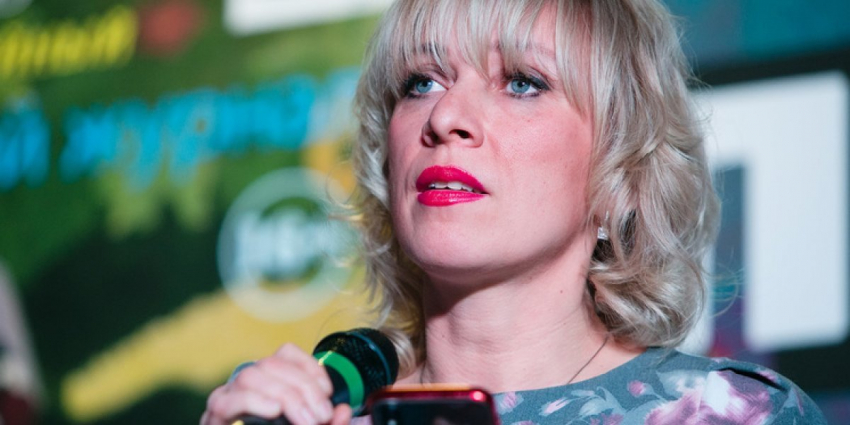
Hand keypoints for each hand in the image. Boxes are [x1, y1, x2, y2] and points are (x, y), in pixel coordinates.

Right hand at [201, 343, 352, 424]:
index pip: (285, 354)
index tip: (328, 393)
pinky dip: (253, 402)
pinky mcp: (214, 418)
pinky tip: (274, 411)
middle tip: (322, 416)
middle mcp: (246, 386)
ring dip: (284, 395)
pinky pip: (226, 401)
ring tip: (305, 420)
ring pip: (249, 375)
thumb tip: (345, 411)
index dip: (309, 367)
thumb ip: (329, 423)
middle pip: (271, 363)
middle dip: (303, 387)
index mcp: (268, 384)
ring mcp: (226, 400)